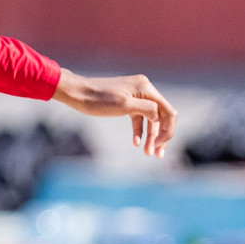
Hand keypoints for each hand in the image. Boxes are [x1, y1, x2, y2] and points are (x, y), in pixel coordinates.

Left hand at [51, 68, 177, 157]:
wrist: (76, 92)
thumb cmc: (97, 99)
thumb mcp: (124, 105)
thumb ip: (146, 109)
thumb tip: (159, 117)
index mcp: (146, 88)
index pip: (168, 111)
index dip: (167, 130)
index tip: (159, 145)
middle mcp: (144, 89)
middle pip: (161, 116)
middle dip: (160, 136)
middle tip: (157, 154)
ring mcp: (135, 95)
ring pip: (150, 119)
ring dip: (150, 136)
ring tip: (147, 153)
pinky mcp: (126, 101)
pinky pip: (138, 118)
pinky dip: (138, 130)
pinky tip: (136, 143)